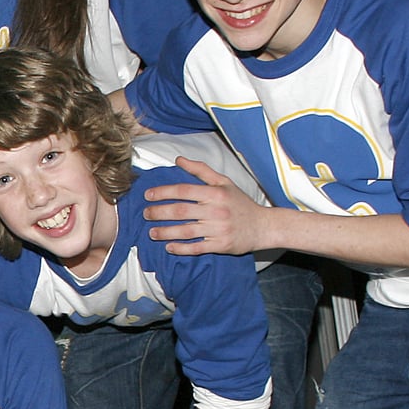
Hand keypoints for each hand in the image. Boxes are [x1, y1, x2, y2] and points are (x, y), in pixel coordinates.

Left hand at [142, 157, 273, 256]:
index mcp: (215, 193)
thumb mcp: (224, 182)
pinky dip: (180, 248)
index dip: (163, 192)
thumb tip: (178, 160)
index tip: (148, 195)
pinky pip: (196, 248)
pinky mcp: (220, 246)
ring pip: (185, 231)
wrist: (263, 226)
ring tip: (152, 232)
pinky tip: (169, 247)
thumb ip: (201, 170)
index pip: (183, 190)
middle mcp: (216, 211)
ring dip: (165, 232)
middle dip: (159, 213)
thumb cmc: (241, 203)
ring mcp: (218, 229)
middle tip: (146, 214)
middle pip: (180, 211)